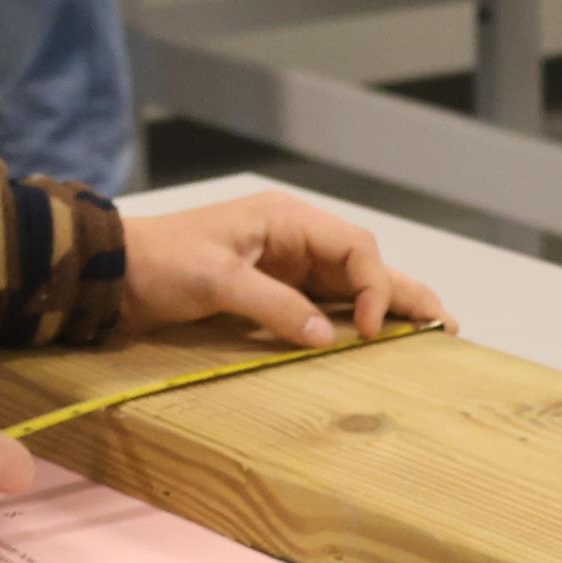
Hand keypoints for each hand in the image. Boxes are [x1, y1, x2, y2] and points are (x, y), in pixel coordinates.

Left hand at [119, 191, 449, 347]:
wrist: (116, 273)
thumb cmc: (162, 263)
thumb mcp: (217, 280)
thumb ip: (275, 306)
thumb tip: (328, 338)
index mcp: (287, 220)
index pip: (354, 248)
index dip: (374, 287)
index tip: (372, 329)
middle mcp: (294, 238)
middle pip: (362, 265)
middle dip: (403, 294)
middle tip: (445, 327)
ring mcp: (284, 264)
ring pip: (348, 286)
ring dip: (384, 309)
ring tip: (428, 334)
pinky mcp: (271, 290)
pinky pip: (322, 304)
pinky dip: (349, 320)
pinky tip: (372, 341)